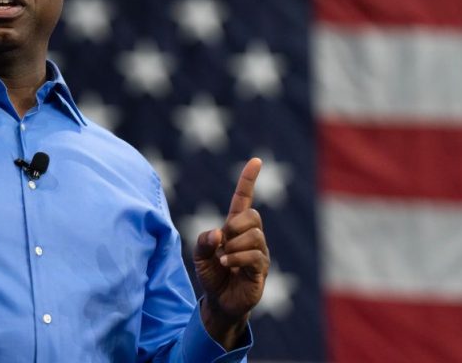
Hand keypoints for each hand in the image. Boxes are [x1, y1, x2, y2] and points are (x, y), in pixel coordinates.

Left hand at [193, 158, 268, 346]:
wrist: (219, 302)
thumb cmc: (212, 274)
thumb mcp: (199, 255)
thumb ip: (203, 241)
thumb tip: (219, 233)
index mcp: (235, 227)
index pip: (244, 198)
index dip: (248, 180)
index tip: (256, 160)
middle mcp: (251, 236)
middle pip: (253, 215)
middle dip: (235, 225)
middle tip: (223, 242)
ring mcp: (259, 252)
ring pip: (255, 235)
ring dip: (234, 246)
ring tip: (224, 259)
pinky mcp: (262, 269)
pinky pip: (255, 255)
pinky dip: (237, 258)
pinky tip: (228, 264)